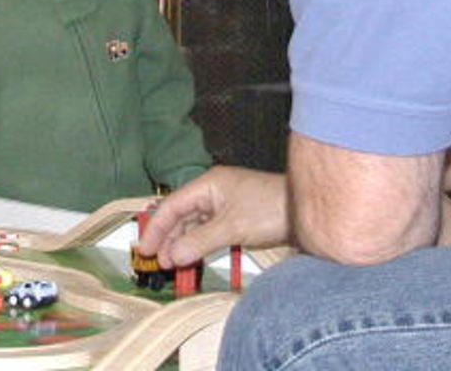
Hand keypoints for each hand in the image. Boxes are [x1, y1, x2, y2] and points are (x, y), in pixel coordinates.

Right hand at [137, 166, 288, 268]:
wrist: (305, 212)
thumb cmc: (269, 209)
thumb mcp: (231, 227)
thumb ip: (199, 241)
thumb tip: (173, 256)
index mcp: (209, 184)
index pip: (173, 205)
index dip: (156, 227)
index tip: (145, 249)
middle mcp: (213, 191)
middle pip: (181, 215)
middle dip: (168, 238)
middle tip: (159, 263)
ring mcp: (224, 204)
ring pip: (194, 224)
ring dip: (183, 243)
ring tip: (173, 265)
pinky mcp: (235, 217)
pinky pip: (208, 230)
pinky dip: (198, 244)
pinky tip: (192, 257)